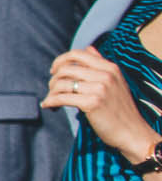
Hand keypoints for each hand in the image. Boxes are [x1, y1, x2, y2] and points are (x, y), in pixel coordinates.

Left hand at [43, 47, 157, 161]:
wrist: (132, 132)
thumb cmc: (120, 109)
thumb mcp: (116, 81)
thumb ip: (101, 64)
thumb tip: (89, 48)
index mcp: (110, 68)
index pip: (78, 54)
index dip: (60, 61)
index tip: (54, 71)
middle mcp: (106, 75)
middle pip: (66, 69)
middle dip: (53, 80)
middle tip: (52, 89)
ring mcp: (99, 88)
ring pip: (61, 83)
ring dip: (51, 92)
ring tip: (51, 100)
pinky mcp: (92, 103)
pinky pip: (61, 98)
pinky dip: (50, 102)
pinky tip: (49, 106)